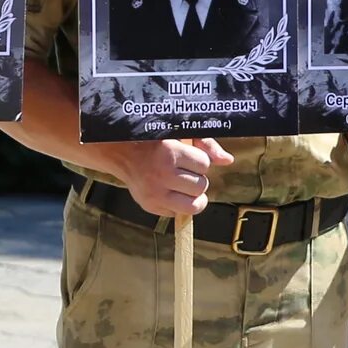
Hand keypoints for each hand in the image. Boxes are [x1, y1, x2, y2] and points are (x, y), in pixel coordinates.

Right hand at [115, 138, 233, 217]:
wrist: (120, 152)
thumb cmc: (155, 141)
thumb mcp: (179, 134)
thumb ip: (205, 144)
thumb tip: (228, 160)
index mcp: (169, 152)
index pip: (204, 165)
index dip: (200, 161)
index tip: (188, 157)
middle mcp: (161, 174)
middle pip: (201, 187)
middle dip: (197, 179)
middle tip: (184, 172)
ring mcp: (154, 193)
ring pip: (193, 206)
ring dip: (193, 197)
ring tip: (183, 186)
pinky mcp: (149, 205)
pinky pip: (178, 214)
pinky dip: (178, 205)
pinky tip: (170, 192)